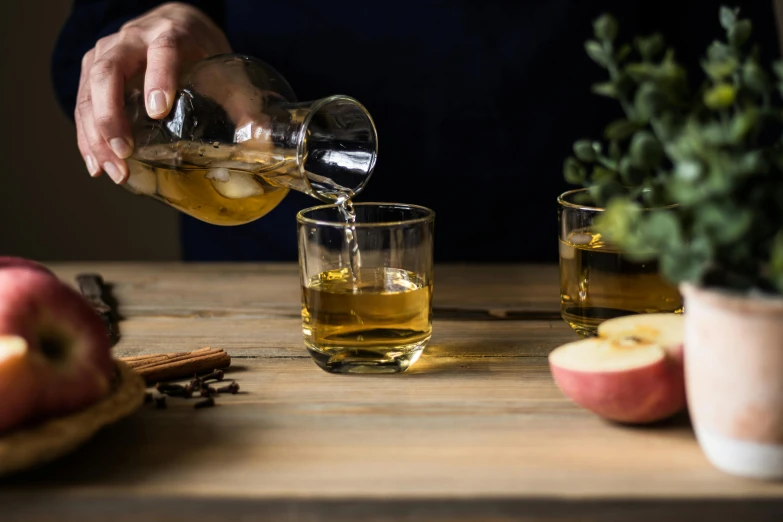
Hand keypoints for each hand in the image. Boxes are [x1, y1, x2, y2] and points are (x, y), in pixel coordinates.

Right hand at [76, 2, 230, 182]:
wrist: (177, 26)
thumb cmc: (202, 52)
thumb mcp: (226, 71)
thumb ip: (243, 104)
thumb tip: (262, 141)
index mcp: (170, 35)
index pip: (162, 51)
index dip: (158, 78)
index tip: (158, 110)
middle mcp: (132, 40)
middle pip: (109, 72)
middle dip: (111, 115)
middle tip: (125, 151)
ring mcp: (107, 53)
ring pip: (88, 89)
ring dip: (95, 133)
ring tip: (112, 169)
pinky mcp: (93, 70)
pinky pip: (81, 102)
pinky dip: (86, 136)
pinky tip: (97, 164)